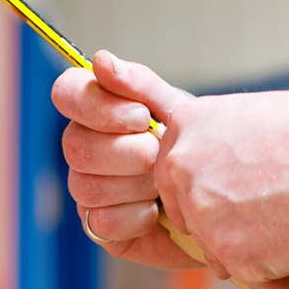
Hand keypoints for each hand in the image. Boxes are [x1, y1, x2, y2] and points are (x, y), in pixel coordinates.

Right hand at [52, 52, 194, 272]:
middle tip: (161, 155)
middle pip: (75, 146)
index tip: (140, 116)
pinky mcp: (100, 228)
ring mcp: (88, 189)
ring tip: (164, 185)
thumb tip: (101, 60)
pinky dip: (136, 218)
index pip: (66, 94)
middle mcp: (83, 149)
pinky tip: (157, 213)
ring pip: (87, 186)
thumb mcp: (178, 111)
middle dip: (127, 152)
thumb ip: (141, 86)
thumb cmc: (195, 147)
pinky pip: (102, 222)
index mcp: (96, 111)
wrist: (222, 199)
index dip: (96, 106)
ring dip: (135, 185)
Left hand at [53, 53, 288, 288]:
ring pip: (220, 255)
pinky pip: (252, 280)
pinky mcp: (235, 254)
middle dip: (224, 234)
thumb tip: (216, 190)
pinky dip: (277, 284)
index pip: (173, 182)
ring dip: (252, 261)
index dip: (206, 200)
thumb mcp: (255, 121)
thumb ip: (221, 151)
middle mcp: (183, 170)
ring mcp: (206, 215)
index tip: (236, 207)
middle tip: (266, 234)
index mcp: (185, 128)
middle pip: (191, 222)